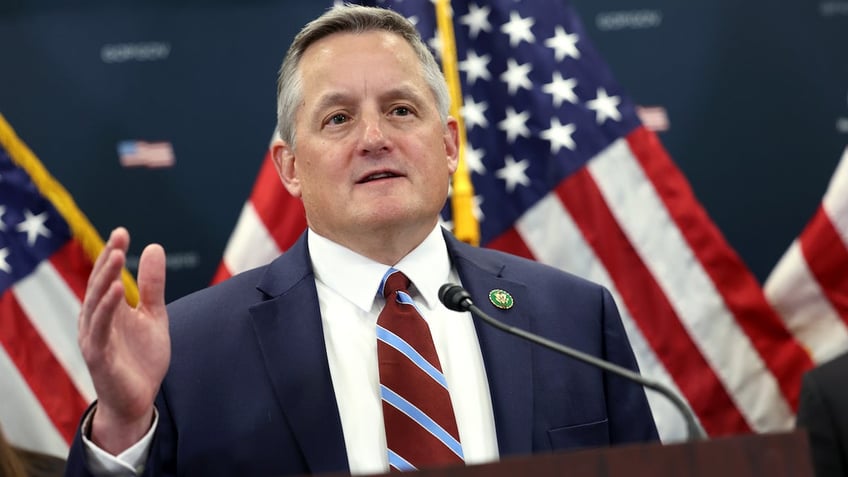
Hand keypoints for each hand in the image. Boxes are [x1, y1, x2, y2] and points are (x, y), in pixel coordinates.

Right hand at [78, 227, 169, 453]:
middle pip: (99, 284)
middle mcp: (96, 320)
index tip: (122, 232)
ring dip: (105, 278)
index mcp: (108, 309)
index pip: (107, 276)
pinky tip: (117, 291)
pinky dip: (106, 308)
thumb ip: (152, 285)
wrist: (138, 399)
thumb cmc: (141, 358)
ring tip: (117, 255)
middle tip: (119, 237)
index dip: (112, 253)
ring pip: (95, 303)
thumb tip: (154, 246)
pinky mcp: (98, 356)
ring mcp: (94, 338)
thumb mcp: (153, 316)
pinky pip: (100, 329)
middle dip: (108, 260)